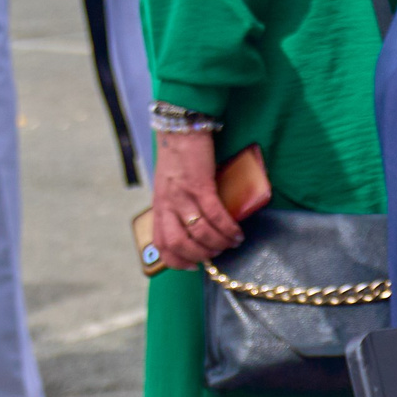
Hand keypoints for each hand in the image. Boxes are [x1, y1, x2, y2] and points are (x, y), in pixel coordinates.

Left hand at [147, 130, 245, 269]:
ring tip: (232, 242)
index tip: (194, 265)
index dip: (177, 261)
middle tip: (217, 253)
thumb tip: (194, 229)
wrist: (181, 131)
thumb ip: (176, 208)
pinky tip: (237, 232)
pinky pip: (215, 215)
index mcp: (160, 207)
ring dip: (219, 243)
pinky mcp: (200, 185)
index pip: (162, 244)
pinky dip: (228, 228)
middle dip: (202, 255)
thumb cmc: (178, 159)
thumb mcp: (169, 188)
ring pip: (200, 232)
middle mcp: (167, 204)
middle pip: (180, 244)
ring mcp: (183, 195)